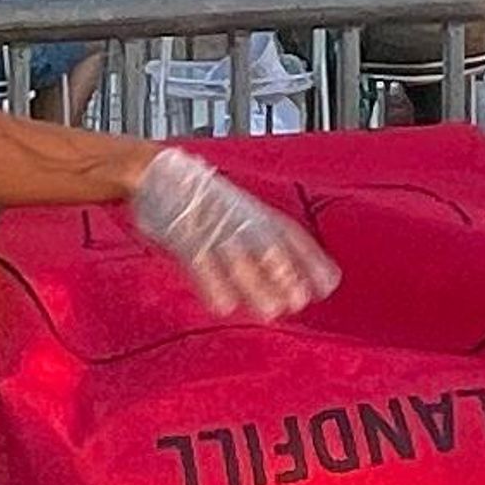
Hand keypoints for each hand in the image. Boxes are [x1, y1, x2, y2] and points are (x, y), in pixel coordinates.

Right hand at [129, 150, 337, 324]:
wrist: (155, 172)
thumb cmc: (199, 199)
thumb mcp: (235, 211)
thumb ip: (260, 238)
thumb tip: (288, 270)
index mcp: (252, 210)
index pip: (290, 233)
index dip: (310, 258)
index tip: (329, 283)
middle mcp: (237, 217)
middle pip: (267, 245)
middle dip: (285, 273)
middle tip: (300, 301)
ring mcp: (210, 224)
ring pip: (237, 257)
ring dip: (256, 285)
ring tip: (271, 312)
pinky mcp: (182, 233)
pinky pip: (200, 259)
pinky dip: (212, 283)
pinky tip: (224, 306)